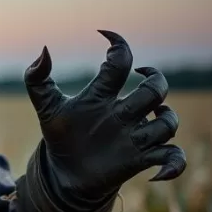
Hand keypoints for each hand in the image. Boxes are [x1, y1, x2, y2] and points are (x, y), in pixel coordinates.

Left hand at [23, 30, 185, 203]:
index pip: (120, 63)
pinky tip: (155, 174)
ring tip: (145, 124)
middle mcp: (123, 113)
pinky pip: (174, 157)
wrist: (64, 173)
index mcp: (102, 96)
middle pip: (154, 90)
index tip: (106, 36)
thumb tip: (43, 49)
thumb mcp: (46, 107)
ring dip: (164, 120)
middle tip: (141, 78)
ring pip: (167, 123)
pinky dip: (175, 164)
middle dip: (154, 82)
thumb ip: (36, 78)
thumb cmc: (60, 135)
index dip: (119, 46)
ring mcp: (134, 136)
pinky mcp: (140, 160)